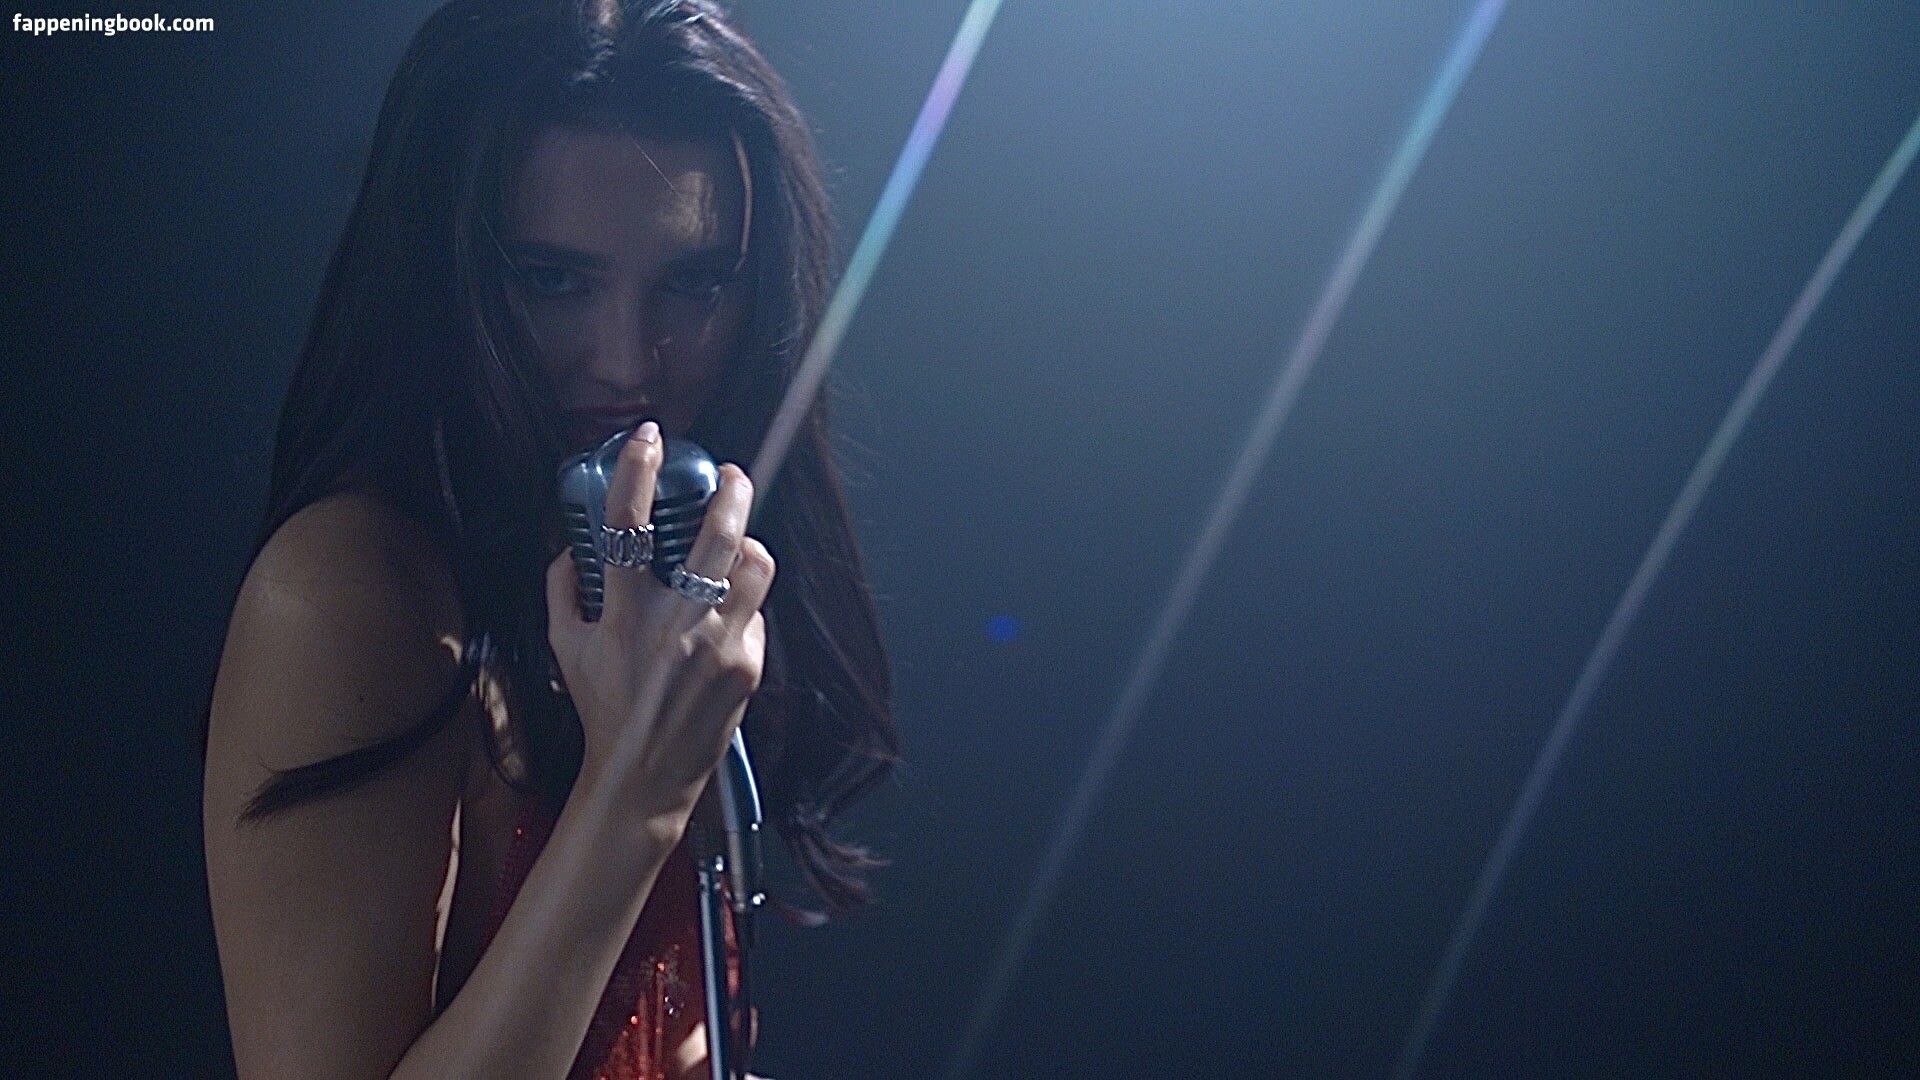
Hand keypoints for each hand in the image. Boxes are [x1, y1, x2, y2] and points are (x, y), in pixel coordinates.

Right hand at [545, 421, 775, 830]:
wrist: (644, 775)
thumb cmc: (603, 709)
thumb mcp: (563, 647)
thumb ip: (561, 588)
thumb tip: (573, 543)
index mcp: (624, 615)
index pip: (629, 524)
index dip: (638, 470)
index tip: (648, 438)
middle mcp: (675, 626)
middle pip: (718, 536)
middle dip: (731, 492)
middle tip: (731, 476)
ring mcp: (718, 645)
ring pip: (754, 567)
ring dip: (749, 545)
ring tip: (739, 541)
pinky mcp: (748, 666)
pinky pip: (755, 613)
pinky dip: (742, 606)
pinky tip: (726, 617)